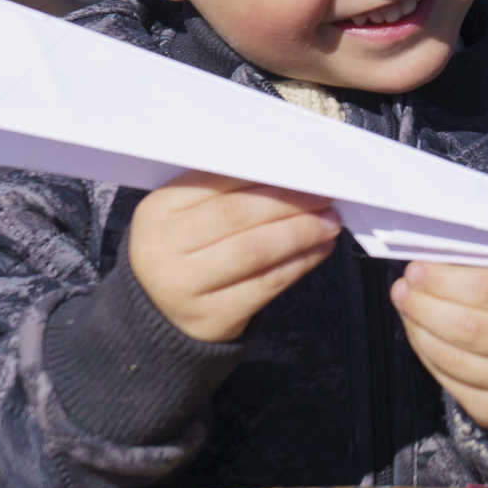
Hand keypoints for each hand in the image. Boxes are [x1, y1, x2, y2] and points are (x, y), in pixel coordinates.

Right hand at [128, 172, 341, 343]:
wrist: (159, 312)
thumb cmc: (185, 249)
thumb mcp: (187, 214)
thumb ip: (227, 191)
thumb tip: (290, 172)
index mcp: (158, 209)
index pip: (218, 181)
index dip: (266, 174)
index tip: (302, 170)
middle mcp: (165, 248)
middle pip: (237, 215)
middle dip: (289, 203)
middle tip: (324, 197)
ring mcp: (185, 286)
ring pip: (255, 251)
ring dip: (300, 233)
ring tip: (328, 223)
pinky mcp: (212, 317)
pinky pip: (266, 284)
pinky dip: (300, 263)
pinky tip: (319, 249)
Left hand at [393, 264, 487, 443]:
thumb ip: (481, 268)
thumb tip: (427, 262)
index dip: (445, 279)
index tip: (416, 268)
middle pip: (469, 326)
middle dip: (425, 305)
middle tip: (403, 289)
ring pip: (456, 357)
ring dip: (419, 329)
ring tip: (407, 306)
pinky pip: (452, 383)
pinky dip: (427, 355)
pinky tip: (420, 335)